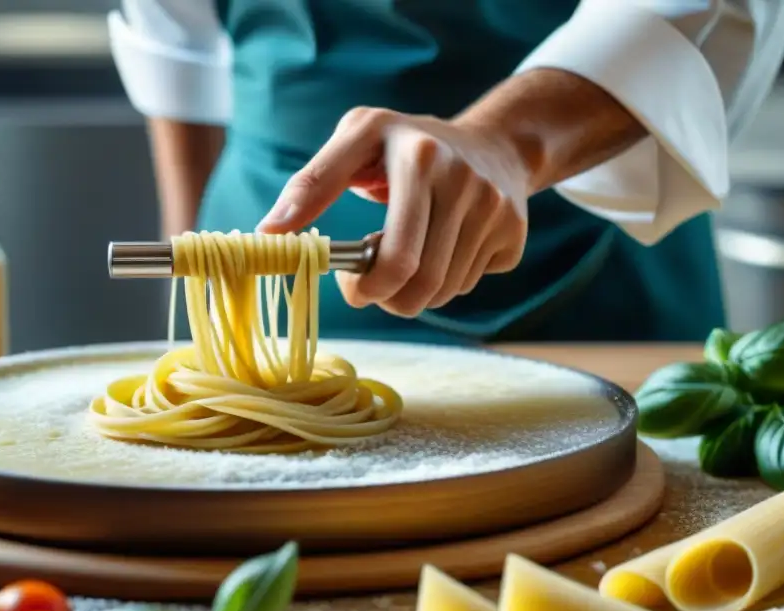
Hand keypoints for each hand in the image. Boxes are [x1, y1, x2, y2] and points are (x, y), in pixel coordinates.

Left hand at [257, 108, 530, 316]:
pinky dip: (449, 280)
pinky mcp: (515, 233)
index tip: (350, 287)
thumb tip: (268, 235)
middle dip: (387, 298)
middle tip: (370, 287)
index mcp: (419, 157)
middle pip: (420, 285)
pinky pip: (470, 284)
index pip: (395, 256)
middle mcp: (464, 181)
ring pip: (444, 291)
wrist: (494, 142)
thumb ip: (310, 185)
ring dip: (415, 291)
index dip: (366, 287)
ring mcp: (496, 210)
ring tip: (406, 257)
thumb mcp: (355, 139)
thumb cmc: (403, 144)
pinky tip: (444, 248)